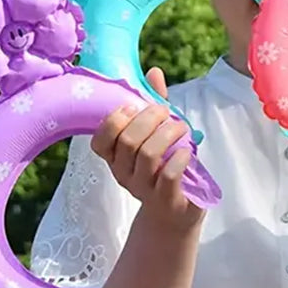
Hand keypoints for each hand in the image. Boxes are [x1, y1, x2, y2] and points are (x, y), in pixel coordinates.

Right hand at [91, 67, 203, 232]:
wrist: (175, 214)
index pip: (100, 141)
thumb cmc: (165, 168)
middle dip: (149, 118)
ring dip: (168, 133)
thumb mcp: (158, 135)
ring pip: (148, 154)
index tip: (133, 106)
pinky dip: (179, 157)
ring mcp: (143, 189)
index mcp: (116, 159)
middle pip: (128, 141)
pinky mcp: (166, 200)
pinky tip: (188, 152)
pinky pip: (168, 175)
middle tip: (167, 112)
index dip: (114, 120)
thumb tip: (154, 72)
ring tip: (182, 127)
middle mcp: (124, 175)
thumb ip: (154, 105)